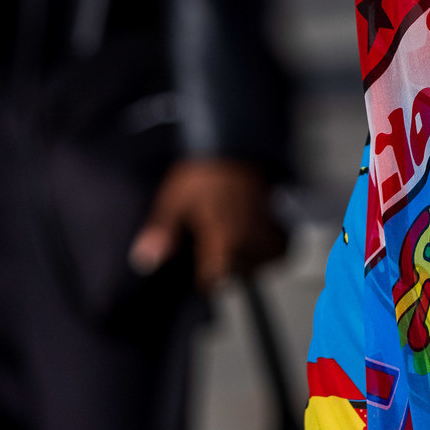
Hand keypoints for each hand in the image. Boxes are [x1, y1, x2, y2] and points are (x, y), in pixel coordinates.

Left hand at [130, 158, 286, 291]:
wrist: (236, 147)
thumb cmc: (204, 175)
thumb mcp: (174, 202)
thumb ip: (161, 233)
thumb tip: (145, 260)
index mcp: (225, 240)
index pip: (215, 282)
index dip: (204, 279)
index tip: (200, 269)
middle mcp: (252, 242)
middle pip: (237, 275)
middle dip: (225, 263)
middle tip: (215, 235)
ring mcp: (271, 236)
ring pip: (258, 264)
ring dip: (246, 256)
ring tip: (235, 228)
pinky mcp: (284, 228)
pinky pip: (276, 253)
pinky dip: (265, 248)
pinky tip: (252, 229)